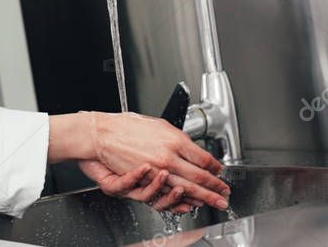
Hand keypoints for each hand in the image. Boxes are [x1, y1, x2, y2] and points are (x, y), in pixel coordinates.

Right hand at [83, 111, 230, 210]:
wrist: (102, 134)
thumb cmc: (127, 126)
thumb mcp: (159, 124)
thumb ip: (178, 138)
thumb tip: (192, 148)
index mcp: (175, 140)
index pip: (204, 158)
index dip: (216, 168)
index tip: (220, 172)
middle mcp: (169, 157)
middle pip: (200, 177)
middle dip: (216, 187)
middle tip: (225, 193)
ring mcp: (158, 172)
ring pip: (187, 189)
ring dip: (203, 197)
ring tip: (214, 201)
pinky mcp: (146, 182)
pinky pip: (168, 194)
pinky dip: (181, 200)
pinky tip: (189, 203)